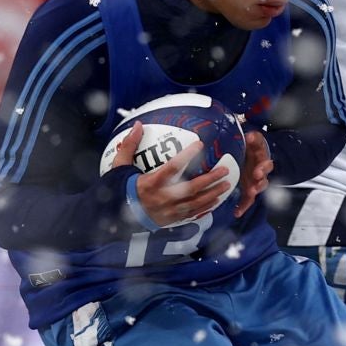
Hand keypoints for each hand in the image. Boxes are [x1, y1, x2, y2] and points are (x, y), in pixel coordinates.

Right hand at [106, 128, 233, 226]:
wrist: (117, 216)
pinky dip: (206, 207)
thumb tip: (137, 125)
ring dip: (213, 193)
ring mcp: (169, 211)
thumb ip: (130, 146)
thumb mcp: (120, 167)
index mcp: (151, 183)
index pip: (173, 167)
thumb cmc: (120, 189)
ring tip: (228, 184)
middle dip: (210, 179)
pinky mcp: (172, 219)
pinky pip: (193, 214)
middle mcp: (163, 198)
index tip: (200, 144)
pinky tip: (216, 201)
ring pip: (196, 202)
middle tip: (225, 170)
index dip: (187, 156)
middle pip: (192, 188)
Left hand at [233, 130, 273, 217]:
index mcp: (262, 161)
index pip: (266, 165)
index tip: (258, 172)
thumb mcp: (254, 139)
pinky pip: (247, 200)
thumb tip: (251, 136)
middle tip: (254, 188)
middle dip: (259, 185)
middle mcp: (260, 173)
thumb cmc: (252, 146)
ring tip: (247, 198)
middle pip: (263, 181)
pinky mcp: (248, 188)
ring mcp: (254, 182)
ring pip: (256, 191)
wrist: (249, 152)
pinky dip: (242, 207)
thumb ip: (254, 138)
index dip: (263, 169)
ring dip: (252, 195)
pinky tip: (236, 213)